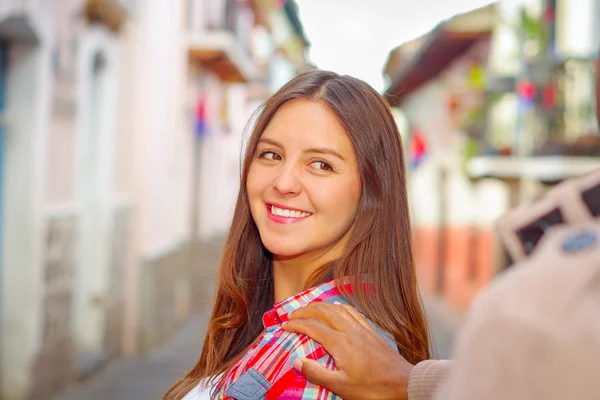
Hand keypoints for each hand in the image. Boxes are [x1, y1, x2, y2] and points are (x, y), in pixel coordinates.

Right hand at [282, 302, 413, 399]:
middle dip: (305, 310)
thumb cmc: (371, 388)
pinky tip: (339, 308)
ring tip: (310, 308)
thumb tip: (296, 361)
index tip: (284, 326)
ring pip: (337, 309)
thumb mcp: (340, 386)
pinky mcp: (371, 331)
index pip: (312, 327)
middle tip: (292, 314)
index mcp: (339, 342)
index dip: (296, 324)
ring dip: (321, 306)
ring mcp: (361, 329)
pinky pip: (353, 312)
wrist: (402, 383)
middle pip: (323, 312)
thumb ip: (317, 373)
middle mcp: (349, 330)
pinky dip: (341, 307)